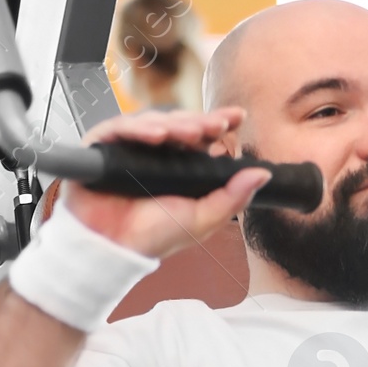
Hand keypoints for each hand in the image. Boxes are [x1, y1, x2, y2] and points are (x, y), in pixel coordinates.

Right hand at [63, 106, 268, 261]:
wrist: (114, 249)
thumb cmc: (154, 236)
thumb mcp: (203, 219)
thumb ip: (233, 198)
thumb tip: (263, 175)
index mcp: (182, 165)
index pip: (202, 136)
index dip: (218, 123)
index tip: (237, 117)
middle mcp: (157, 152)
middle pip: (180, 124)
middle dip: (200, 122)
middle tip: (216, 125)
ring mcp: (131, 147)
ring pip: (154, 121)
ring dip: (175, 124)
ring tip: (189, 132)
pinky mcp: (104, 146)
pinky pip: (120, 128)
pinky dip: (138, 128)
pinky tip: (155, 135)